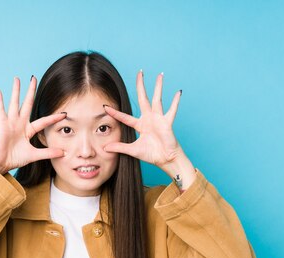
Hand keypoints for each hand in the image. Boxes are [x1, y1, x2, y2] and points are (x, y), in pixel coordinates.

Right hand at [0, 76, 67, 174]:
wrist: (0, 163)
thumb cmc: (15, 158)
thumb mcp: (34, 155)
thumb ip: (48, 153)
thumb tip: (63, 153)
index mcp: (28, 130)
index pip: (43, 121)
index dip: (54, 118)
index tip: (64, 113)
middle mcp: (20, 123)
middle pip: (27, 104)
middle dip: (31, 91)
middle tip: (34, 78)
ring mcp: (10, 122)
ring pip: (15, 103)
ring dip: (16, 91)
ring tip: (17, 79)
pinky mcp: (2, 124)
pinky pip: (1, 110)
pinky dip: (0, 101)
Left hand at [102, 71, 195, 186]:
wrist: (166, 160)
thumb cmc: (152, 154)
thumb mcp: (133, 150)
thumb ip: (120, 147)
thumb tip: (105, 149)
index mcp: (140, 125)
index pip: (125, 117)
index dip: (115, 113)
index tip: (105, 106)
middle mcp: (149, 119)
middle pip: (143, 99)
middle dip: (140, 86)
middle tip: (140, 73)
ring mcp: (158, 119)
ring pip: (157, 100)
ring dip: (158, 87)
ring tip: (160, 75)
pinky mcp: (167, 123)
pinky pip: (172, 110)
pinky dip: (175, 102)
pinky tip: (178, 92)